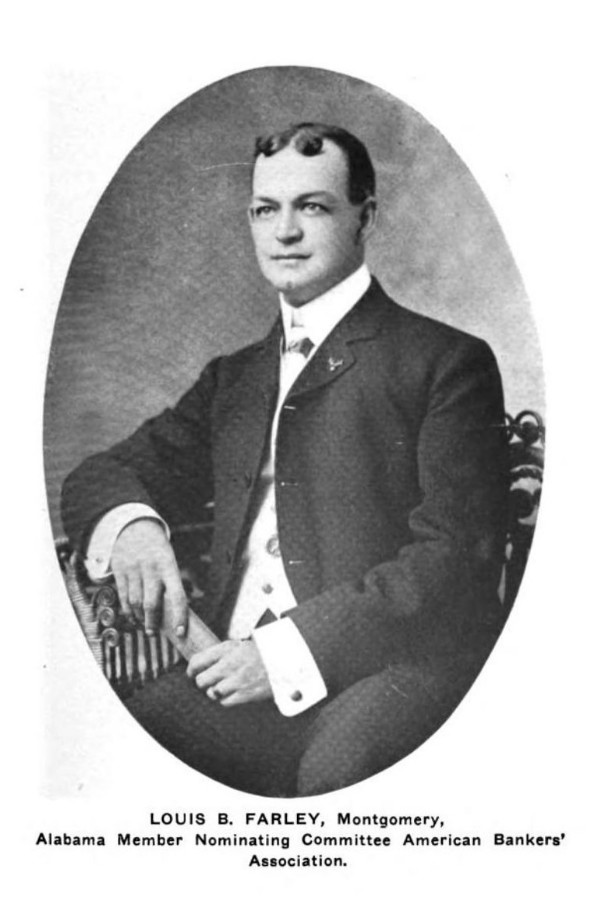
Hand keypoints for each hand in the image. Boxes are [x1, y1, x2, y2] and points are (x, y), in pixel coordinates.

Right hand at [111, 518, 187, 636]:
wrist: (134, 527)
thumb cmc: (157, 551)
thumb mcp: (168, 562)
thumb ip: (169, 584)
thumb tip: (173, 615)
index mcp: (169, 566)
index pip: (177, 596)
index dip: (179, 616)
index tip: (179, 633)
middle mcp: (151, 569)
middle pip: (151, 604)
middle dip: (152, 623)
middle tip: (154, 633)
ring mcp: (133, 570)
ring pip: (135, 603)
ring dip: (139, 618)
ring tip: (144, 624)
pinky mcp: (119, 571)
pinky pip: (123, 597)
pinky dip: (127, 610)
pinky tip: (132, 616)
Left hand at [186, 639, 272, 706]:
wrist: (284, 663)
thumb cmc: (261, 654)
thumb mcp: (240, 645)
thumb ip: (221, 653)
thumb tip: (201, 664)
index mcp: (227, 649)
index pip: (198, 660)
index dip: (191, 669)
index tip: (191, 673)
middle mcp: (230, 664)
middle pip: (201, 680)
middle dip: (203, 682)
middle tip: (208, 682)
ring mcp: (237, 680)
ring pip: (211, 692)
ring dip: (214, 692)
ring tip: (222, 687)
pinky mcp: (244, 694)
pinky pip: (224, 702)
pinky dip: (225, 699)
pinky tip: (232, 693)